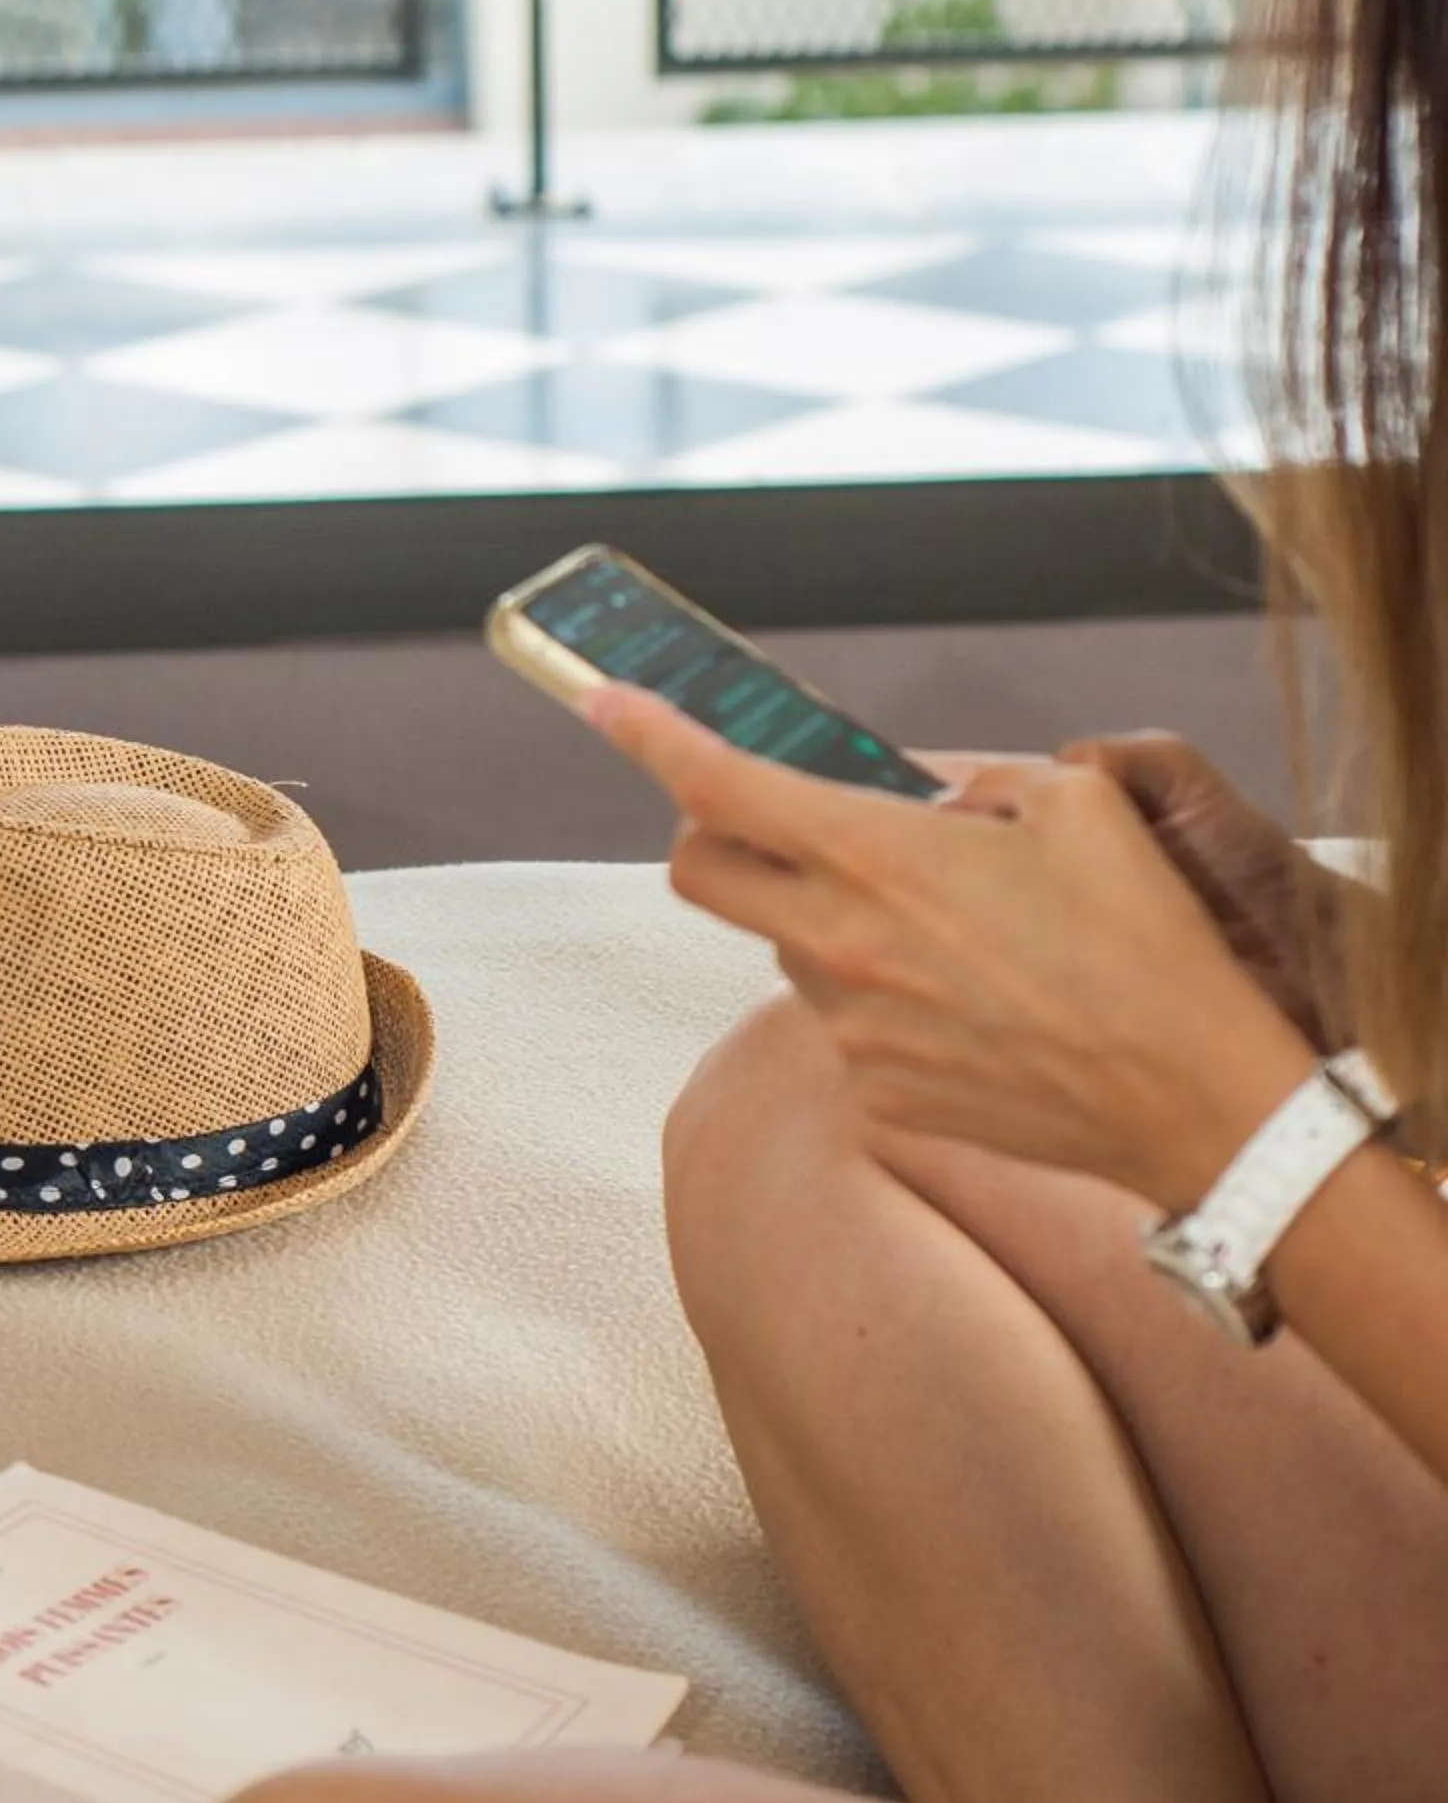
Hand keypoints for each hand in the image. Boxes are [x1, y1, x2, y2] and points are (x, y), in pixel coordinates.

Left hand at [585, 689, 1315, 1208]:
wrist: (1194, 1098)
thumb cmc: (1145, 940)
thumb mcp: (1073, 806)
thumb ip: (974, 785)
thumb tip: (926, 797)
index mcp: (874, 856)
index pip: (718, 785)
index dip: (650, 736)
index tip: (608, 703)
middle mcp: (838, 946)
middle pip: (700, 874)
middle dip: (712, 833)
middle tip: (776, 818)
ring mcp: (851, 1031)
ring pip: (789, 951)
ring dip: (832, 921)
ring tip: (950, 929)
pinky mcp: (880, 1096)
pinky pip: (851, 1026)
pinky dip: (888, 1000)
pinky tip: (976, 1004)